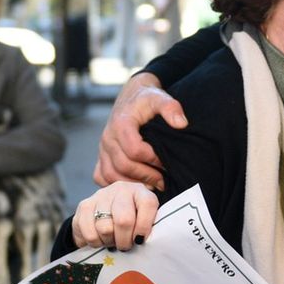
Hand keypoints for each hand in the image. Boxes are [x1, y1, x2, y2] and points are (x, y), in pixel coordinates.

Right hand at [72, 182, 158, 251]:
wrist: (105, 214)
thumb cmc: (132, 222)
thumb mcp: (145, 220)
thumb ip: (150, 228)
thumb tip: (144, 242)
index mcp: (141, 192)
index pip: (148, 204)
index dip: (145, 226)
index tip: (140, 241)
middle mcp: (121, 189)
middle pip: (124, 220)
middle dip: (125, 240)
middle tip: (125, 247)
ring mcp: (101, 196)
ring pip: (105, 228)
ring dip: (109, 242)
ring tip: (112, 241)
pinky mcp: (84, 206)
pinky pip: (90, 233)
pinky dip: (96, 243)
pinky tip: (100, 240)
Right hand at [92, 73, 188, 187]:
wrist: (132, 96)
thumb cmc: (146, 99)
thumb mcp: (160, 98)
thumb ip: (171, 108)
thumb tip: (181, 124)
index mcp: (121, 124)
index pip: (134, 150)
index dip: (152, 160)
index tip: (166, 163)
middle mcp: (108, 137)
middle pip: (123, 166)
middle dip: (145, 176)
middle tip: (163, 181)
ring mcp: (102, 148)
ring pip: (110, 174)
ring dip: (131, 184)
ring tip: (151, 186)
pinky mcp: (101, 155)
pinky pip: (101, 176)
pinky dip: (115, 184)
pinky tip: (133, 185)